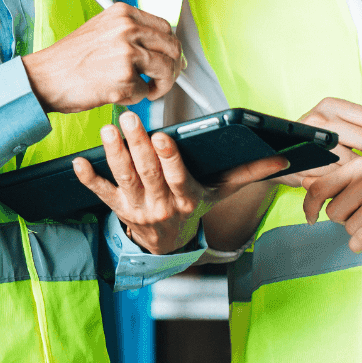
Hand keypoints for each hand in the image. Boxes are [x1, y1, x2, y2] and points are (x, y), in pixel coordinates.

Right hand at [21, 4, 182, 112]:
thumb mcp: (101, 31)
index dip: (169, 46)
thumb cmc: (69, 60)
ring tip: (144, 90)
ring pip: (166, 70)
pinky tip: (116, 94)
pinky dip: (134, 98)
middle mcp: (127, 28)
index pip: (164, 27)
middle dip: (172, 67)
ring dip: (160, 85)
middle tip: (163, 79)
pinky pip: (144, 92)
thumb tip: (163, 49)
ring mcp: (127, 53)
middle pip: (172, 47)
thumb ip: (131, 34)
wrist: (44, 77)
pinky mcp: (124, 78)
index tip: (168, 58)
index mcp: (123, 13)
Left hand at [74, 111, 289, 254]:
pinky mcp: (118, 209)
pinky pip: (101, 193)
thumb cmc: (195, 206)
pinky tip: (79, 162)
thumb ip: (248, 173)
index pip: (178, 177)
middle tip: (129, 119)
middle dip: (138, 145)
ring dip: (114, 154)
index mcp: (187, 198)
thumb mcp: (221, 192)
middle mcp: (162, 205)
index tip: (163, 137)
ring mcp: (138, 208)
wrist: (169, 243)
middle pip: (148, 173)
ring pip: (124, 178)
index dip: (169, 159)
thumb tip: (282, 160)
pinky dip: (89, 179)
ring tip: (108, 130)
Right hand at [278, 96, 361, 187]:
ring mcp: (312, 140)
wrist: (277, 153)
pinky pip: (339, 175)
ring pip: (356, 160)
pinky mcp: (306, 162)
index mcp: (334, 104)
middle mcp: (322, 117)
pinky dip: (349, 180)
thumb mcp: (342, 123)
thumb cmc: (316, 138)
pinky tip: (350, 180)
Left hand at [300, 156, 361, 251]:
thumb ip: (340, 179)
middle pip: (332, 213)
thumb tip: (304, 183)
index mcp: (359, 165)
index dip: (308, 206)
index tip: (311, 217)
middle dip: (344, 219)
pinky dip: (361, 243)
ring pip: (347, 227)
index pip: (318, 188)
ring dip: (358, 230)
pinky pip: (361, 239)